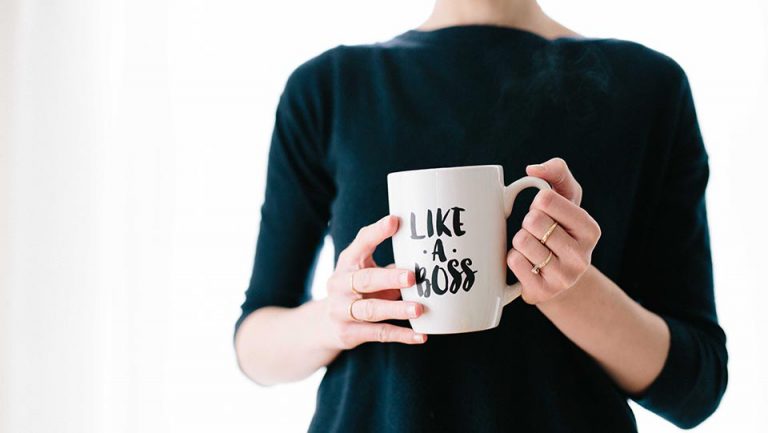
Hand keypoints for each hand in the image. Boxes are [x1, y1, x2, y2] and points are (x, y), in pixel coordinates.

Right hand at [323, 214, 427, 348]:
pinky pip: (378, 333)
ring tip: (419, 309)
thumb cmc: (358, 290)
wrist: (326, 325)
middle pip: (365, 280)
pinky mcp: (349, 333)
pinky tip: (421, 336)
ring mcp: (341, 310)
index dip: (377, 232)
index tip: (395, 221)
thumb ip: (389, 265)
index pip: (361, 244)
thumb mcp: (366, 272)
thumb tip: (428, 257)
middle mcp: (340, 284)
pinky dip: (401, 335)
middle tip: (412, 277)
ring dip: (396, 309)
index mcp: (347, 263)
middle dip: (389, 278)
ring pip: (371, 310)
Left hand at [506, 157, 601, 304]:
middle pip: (533, 221)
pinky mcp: (542, 292)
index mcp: (590, 229)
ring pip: (521, 241)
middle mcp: (582, 256)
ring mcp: (563, 278)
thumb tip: (533, 169)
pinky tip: (527, 264)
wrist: (559, 278)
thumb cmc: (560, 229)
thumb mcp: (566, 198)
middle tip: (538, 233)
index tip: (546, 213)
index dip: (538, 203)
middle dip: (528, 222)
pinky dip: (513, 258)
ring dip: (520, 241)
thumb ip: (557, 172)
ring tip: (533, 248)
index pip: (546, 200)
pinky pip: (514, 261)